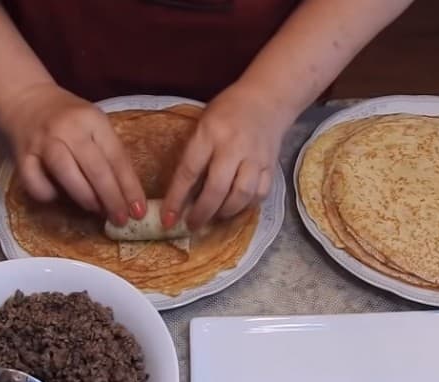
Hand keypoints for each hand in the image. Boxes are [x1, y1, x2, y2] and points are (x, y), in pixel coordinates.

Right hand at [0, 83, 145, 225]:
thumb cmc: (69, 117)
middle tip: (121, 220)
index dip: (130, 187)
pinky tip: (57, 196)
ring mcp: (43, 141)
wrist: (26, 98)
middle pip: (96, 169)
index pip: (117, 157)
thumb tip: (124, 196)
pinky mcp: (21, 155)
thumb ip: (108, 154)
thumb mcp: (94, 124)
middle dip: (112, 199)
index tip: (139, 211)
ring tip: (96, 211)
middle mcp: (69, 129)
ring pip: (68, 175)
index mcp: (93, 120)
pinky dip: (48, 194)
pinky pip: (36, 183)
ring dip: (86, 198)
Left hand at [161, 83, 291, 229]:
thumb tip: (182, 192)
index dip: (176, 199)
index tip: (167, 219)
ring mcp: (256, 157)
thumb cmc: (228, 110)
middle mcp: (234, 146)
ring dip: (225, 212)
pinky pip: (261, 193)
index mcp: (210, 133)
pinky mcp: (272, 165)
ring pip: (241, 195)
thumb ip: (194, 153)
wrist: (268, 98)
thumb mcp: (203, 123)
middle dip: (201, 213)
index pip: (189, 171)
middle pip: (217, 189)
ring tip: (214, 216)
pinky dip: (247, 205)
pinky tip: (236, 206)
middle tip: (191, 225)